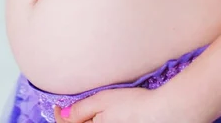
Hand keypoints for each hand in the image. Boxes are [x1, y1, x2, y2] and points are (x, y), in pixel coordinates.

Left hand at [53, 88, 169, 122]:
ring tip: (85, 112)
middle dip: (71, 121)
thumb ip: (80, 110)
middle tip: (69, 109)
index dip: (59, 116)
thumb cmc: (133, 105)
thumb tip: (64, 115)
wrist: (162, 112)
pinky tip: (100, 116)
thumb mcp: (102, 101)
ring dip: (84, 122)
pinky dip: (96, 122)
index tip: (59, 104)